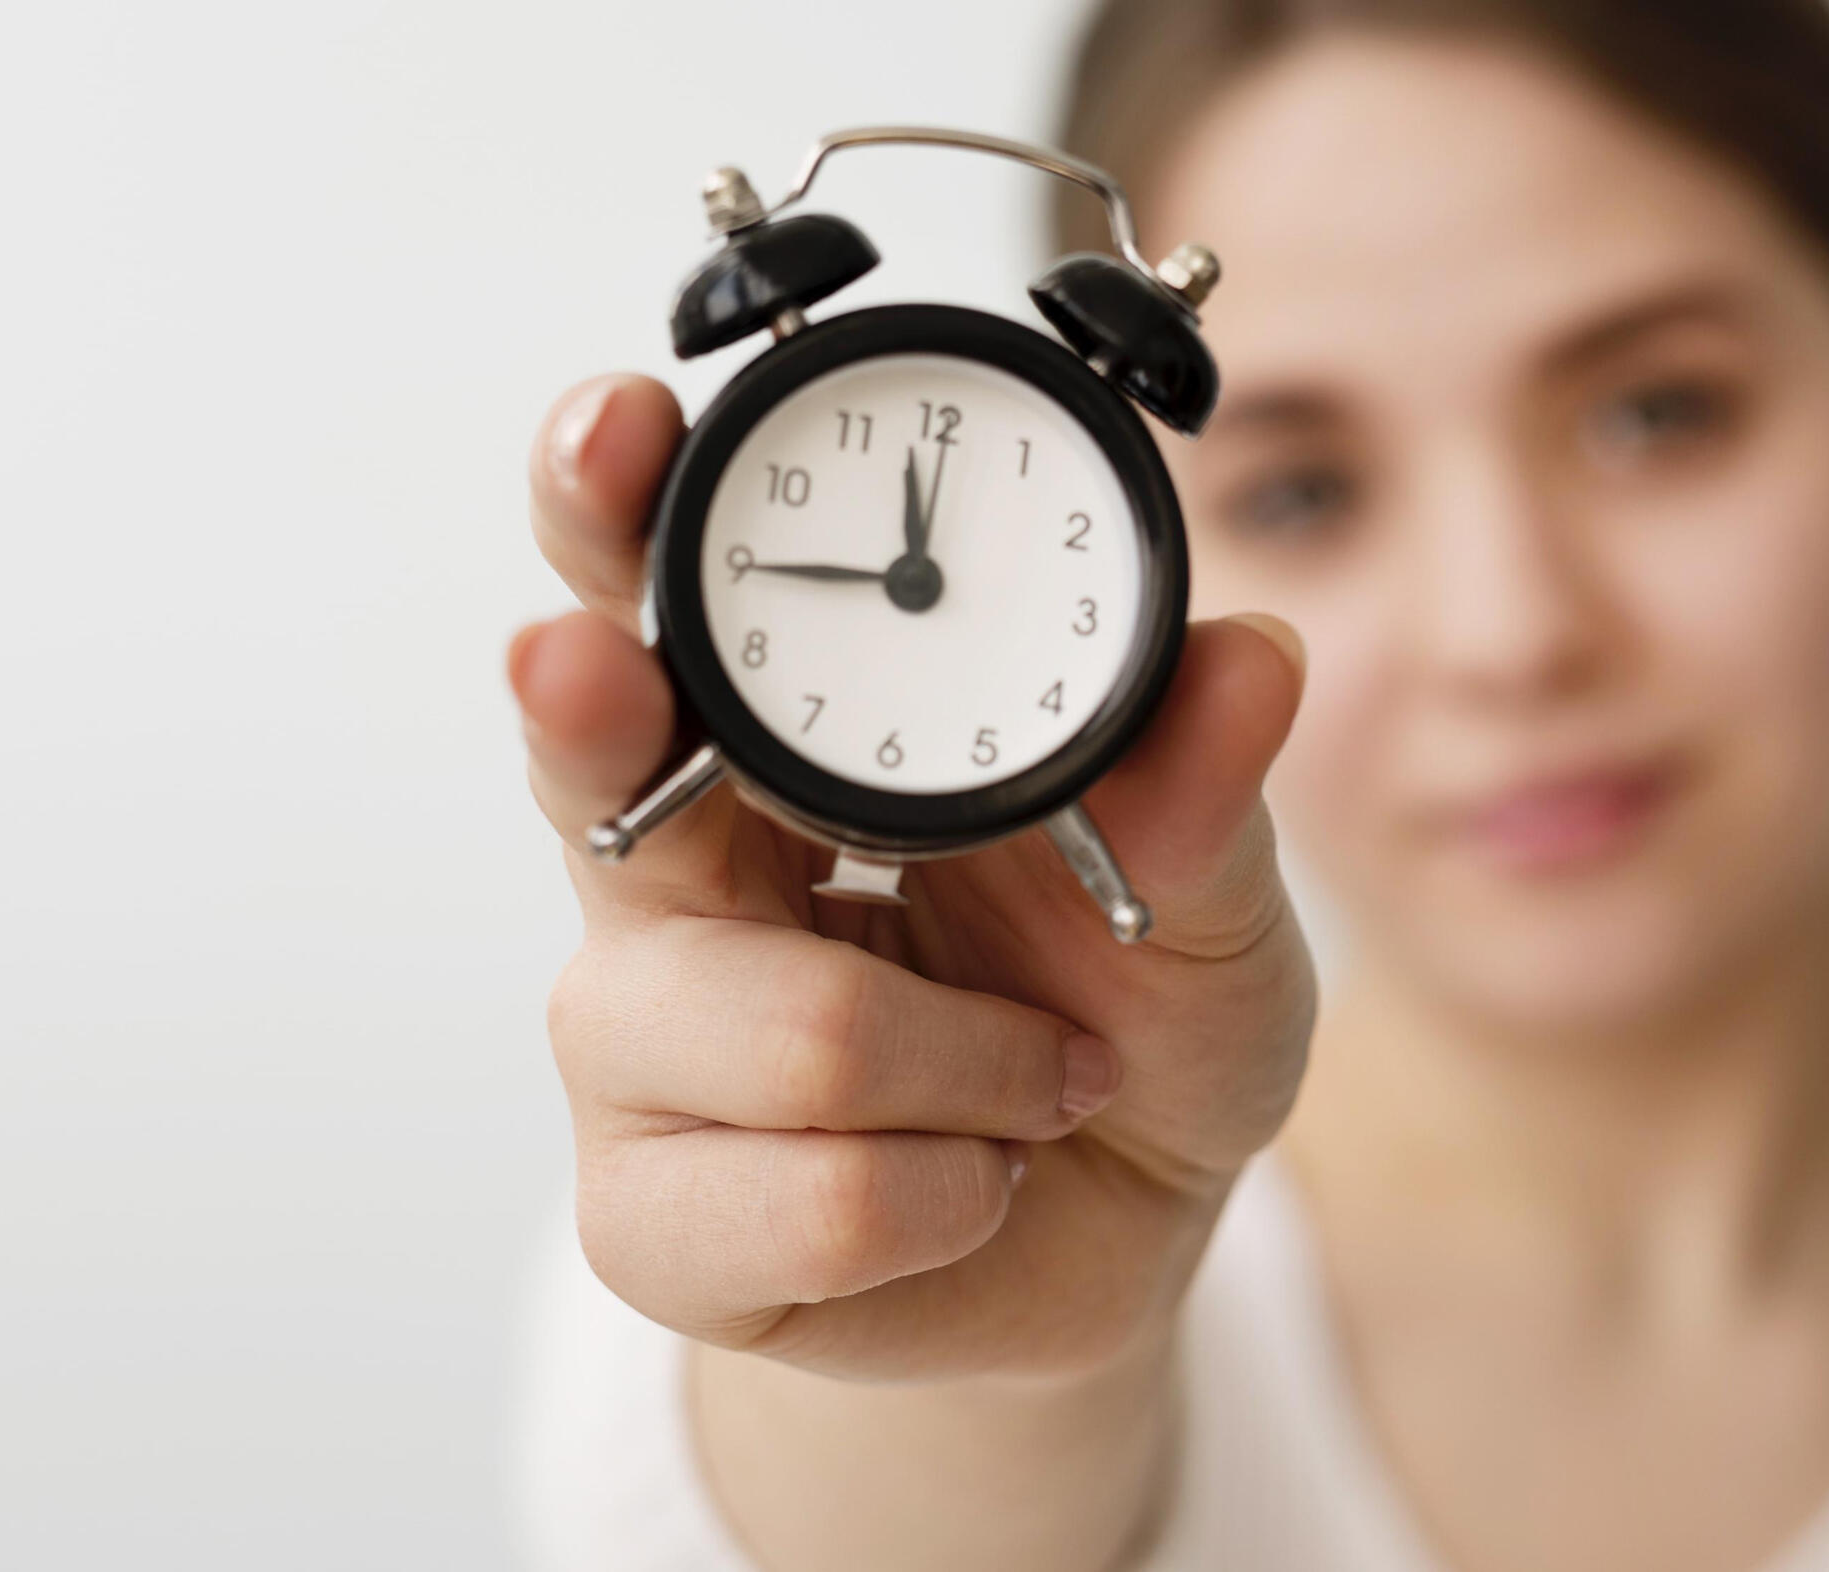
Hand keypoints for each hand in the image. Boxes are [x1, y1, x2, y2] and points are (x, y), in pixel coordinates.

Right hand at [516, 374, 1315, 1384]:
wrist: (1120, 1232)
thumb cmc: (1135, 1021)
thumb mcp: (1206, 897)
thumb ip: (1199, 793)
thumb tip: (1248, 659)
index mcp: (794, 748)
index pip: (669, 599)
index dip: (619, 509)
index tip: (624, 428)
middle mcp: (685, 874)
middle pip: (579, 749)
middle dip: (584, 698)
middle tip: (583, 658)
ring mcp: (645, 1048)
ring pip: (778, 1024)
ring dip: (975, 1061)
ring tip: (1046, 1073)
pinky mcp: (652, 1219)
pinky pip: (814, 1198)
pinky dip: (955, 1191)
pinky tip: (979, 1179)